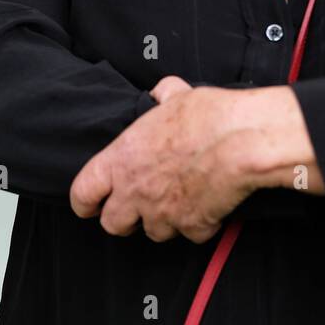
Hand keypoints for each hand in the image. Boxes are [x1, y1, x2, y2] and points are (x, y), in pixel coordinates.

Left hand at [69, 81, 262, 239]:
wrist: (241, 140)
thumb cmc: (207, 116)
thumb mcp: (176, 96)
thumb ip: (162, 96)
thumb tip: (162, 91)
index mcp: (122, 159)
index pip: (83, 192)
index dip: (84, 202)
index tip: (89, 206)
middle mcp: (136, 191)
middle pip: (113, 224)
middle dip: (125, 219)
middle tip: (139, 208)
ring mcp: (163, 213)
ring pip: (154, 233)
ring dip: (165, 222)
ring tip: (180, 203)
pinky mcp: (192, 226)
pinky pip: (192, 234)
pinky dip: (201, 225)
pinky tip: (210, 208)